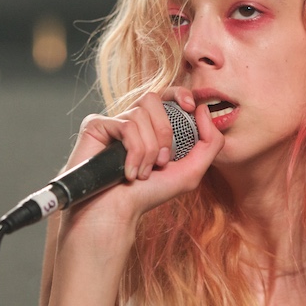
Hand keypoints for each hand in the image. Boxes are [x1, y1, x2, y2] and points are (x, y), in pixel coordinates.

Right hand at [57, 89, 222, 243]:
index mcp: (152, 125)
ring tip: (143, 172)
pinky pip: (125, 126)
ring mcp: (113, 121)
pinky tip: (129, 172)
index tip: (191, 108)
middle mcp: (131, 119)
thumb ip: (209, 142)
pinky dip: (133, 152)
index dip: (179, 94)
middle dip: (164, 132)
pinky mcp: (96, 126)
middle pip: (153, 99)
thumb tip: (203, 109)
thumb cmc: (150, 194)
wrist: (117, 211)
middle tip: (162, 162)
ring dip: (148, 149)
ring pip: (139, 115)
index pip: (167, 94)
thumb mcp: (191, 171)